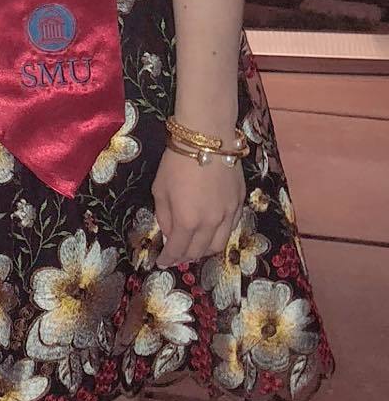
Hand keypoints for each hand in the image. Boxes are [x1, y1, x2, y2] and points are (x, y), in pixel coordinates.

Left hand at [152, 146, 243, 268]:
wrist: (207, 137)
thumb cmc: (177, 161)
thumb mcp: (160, 189)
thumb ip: (164, 215)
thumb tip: (169, 233)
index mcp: (187, 220)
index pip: (178, 250)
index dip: (169, 259)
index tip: (162, 262)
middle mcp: (211, 223)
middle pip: (200, 251)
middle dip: (185, 257)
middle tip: (177, 255)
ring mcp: (229, 214)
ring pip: (219, 244)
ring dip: (205, 250)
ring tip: (195, 246)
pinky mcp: (240, 202)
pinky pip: (231, 227)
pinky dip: (219, 234)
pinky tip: (212, 230)